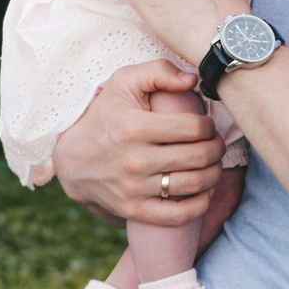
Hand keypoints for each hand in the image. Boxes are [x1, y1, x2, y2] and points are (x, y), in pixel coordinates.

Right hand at [50, 59, 225, 227]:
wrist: (72, 159)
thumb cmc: (106, 115)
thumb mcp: (124, 83)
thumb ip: (158, 72)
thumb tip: (192, 80)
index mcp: (134, 127)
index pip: (192, 128)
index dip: (209, 126)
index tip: (207, 125)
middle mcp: (134, 160)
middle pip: (197, 157)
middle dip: (216, 149)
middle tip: (216, 144)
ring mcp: (133, 188)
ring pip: (192, 185)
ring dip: (213, 174)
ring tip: (212, 164)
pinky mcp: (133, 210)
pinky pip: (177, 216)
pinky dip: (200, 205)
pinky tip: (203, 191)